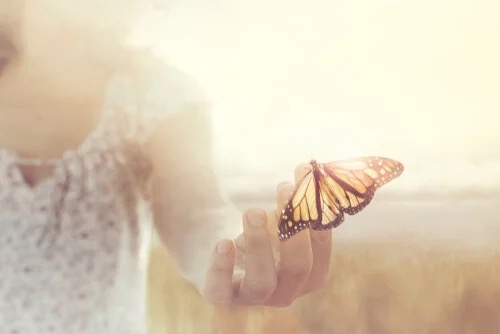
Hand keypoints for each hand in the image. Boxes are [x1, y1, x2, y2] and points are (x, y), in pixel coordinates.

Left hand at [202, 164, 332, 306]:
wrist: (219, 255)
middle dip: (293, 228)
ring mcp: (252, 298)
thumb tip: (307, 173)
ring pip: (262, 281)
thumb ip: (295, 206)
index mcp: (307, 275)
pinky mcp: (221, 296)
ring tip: (253, 211)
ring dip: (260, 244)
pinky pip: (221, 291)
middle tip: (283, 188)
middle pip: (298, 268)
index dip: (317, 215)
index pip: (320, 250)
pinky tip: (224, 243)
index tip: (307, 178)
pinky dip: (222, 267)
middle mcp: (285, 292)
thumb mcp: (279, 221)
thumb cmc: (260, 235)